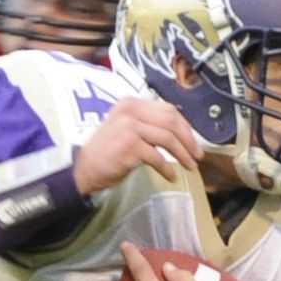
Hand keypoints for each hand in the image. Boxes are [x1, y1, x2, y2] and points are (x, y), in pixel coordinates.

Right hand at [75, 96, 201, 192]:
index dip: (185, 126)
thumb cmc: (107, 151)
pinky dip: (168, 168)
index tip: (193, 141)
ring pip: (168, 138)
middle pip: (171, 122)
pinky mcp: (129, 146)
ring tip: (190, 166)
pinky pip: (158, 157)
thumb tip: (181, 132)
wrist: (83, 168)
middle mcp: (130, 111)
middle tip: (197, 156)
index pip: (168, 110)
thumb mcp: (127, 128)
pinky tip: (171, 176)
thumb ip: (148, 124)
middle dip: (189, 140)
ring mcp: (129, 127)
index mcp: (131, 103)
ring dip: (183, 154)